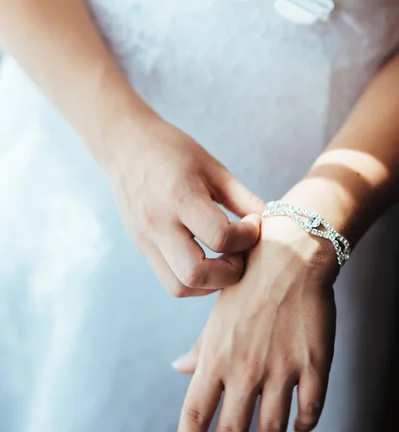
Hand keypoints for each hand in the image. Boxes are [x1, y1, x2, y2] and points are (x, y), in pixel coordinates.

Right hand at [105, 113, 263, 295]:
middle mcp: (158, 223)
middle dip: (230, 273)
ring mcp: (145, 238)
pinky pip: (169, 279)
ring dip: (210, 284)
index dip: (247, 236)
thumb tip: (272, 221)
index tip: (253, 223)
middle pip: (196, 274)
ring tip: (225, 261)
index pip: (220, 237)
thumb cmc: (173, 150)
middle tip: (241, 254)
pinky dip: (194, 281)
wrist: (125, 145)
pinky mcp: (142, 246)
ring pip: (180, 286)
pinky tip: (208, 260)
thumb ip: (242, 197)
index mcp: (179, 197)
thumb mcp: (212, 167)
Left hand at [172, 215, 336, 431]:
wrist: (289, 256)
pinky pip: (310, 408)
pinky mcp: (314, 365)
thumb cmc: (246, 283)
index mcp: (216, 358)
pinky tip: (300, 430)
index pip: (195, 414)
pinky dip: (305, 424)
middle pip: (232, 431)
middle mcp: (245, 370)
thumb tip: (178, 369)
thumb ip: (200, 349)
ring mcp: (281, 370)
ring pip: (273, 427)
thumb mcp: (216, 316)